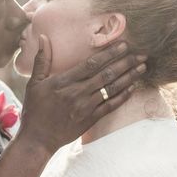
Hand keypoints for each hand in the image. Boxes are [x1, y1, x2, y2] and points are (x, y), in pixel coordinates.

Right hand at [17, 35, 146, 154]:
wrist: (38, 139)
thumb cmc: (34, 110)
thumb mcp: (34, 83)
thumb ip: (41, 60)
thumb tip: (42, 37)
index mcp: (64, 81)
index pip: (91, 64)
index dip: (109, 53)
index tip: (123, 44)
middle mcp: (77, 93)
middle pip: (106, 74)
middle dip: (126, 62)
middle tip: (141, 54)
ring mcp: (85, 107)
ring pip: (111, 89)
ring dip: (129, 77)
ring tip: (142, 67)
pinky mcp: (90, 119)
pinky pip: (110, 106)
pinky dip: (123, 96)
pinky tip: (132, 87)